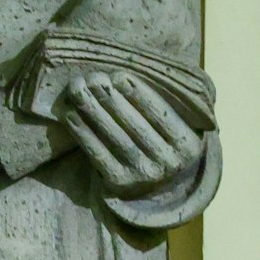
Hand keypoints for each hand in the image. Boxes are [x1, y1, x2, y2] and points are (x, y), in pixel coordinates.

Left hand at [65, 71, 201, 195]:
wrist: (159, 185)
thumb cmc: (166, 141)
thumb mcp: (181, 126)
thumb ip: (170, 104)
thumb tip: (130, 75)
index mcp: (188, 144)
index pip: (162, 115)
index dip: (139, 94)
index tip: (119, 75)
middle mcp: (168, 163)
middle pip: (135, 125)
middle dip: (111, 99)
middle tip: (93, 78)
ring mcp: (143, 175)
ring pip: (114, 138)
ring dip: (93, 111)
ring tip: (78, 90)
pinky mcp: (119, 183)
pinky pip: (98, 154)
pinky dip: (83, 132)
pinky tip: (71, 114)